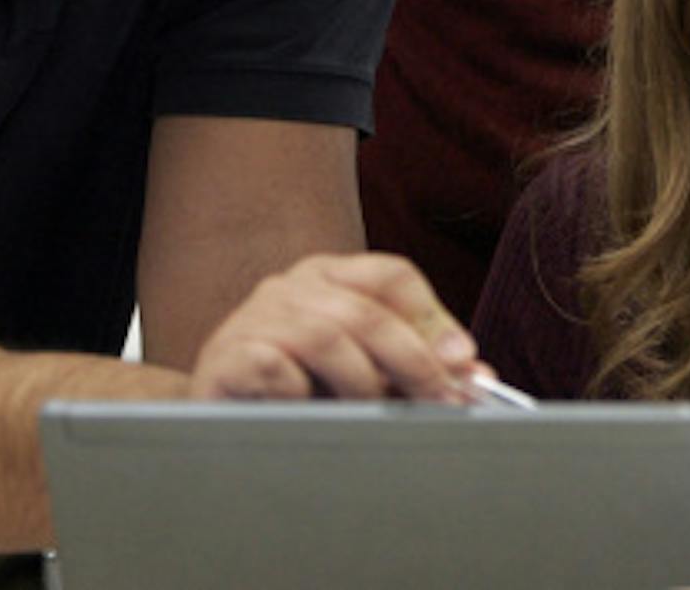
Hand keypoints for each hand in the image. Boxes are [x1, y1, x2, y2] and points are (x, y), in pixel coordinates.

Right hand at [186, 253, 485, 402]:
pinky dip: (300, 391)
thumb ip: (413, 366)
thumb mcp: (361, 369)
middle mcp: (290, 287)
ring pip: (326, 336)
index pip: (391, 275)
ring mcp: (253, 317)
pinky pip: (272, 365)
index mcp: (329, 277)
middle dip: (415, 359)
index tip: (464, 361)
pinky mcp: (223, 357)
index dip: (434, 318)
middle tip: (443, 400)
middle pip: (367, 310)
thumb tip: (475, 376)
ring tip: (374, 411)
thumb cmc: (296, 391)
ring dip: (363, 380)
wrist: (214, 413)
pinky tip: (308, 407)